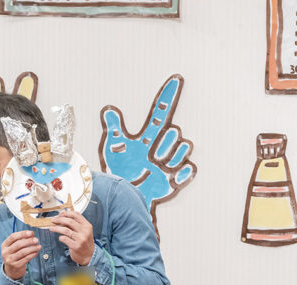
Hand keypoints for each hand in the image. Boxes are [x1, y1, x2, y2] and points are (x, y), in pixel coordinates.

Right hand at [1, 230, 40, 279]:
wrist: (11, 270)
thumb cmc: (15, 255)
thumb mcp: (14, 247)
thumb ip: (21, 240)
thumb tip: (31, 234)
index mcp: (4, 245)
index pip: (13, 237)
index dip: (22, 234)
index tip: (31, 233)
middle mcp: (5, 252)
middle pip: (18, 244)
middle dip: (29, 241)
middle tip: (36, 240)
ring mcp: (10, 260)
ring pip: (23, 252)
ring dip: (32, 248)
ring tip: (39, 246)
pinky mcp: (16, 266)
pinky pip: (26, 259)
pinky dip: (32, 254)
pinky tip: (36, 252)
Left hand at [49, 211, 94, 265]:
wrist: (89, 256)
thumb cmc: (84, 242)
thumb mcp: (83, 231)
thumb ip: (75, 224)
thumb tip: (62, 216)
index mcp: (87, 226)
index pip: (76, 215)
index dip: (67, 213)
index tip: (60, 214)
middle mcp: (85, 231)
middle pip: (70, 221)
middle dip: (59, 219)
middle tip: (53, 220)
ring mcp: (80, 239)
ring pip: (65, 230)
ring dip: (56, 228)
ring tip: (51, 228)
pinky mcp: (76, 246)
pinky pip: (64, 239)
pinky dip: (60, 237)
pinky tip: (60, 238)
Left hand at [100, 74, 195, 226]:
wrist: (125, 194)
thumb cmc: (120, 172)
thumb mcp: (115, 148)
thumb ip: (115, 129)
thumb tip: (108, 110)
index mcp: (149, 137)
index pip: (160, 113)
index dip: (167, 96)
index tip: (175, 79)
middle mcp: (163, 146)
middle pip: (176, 132)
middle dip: (164, 144)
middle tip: (150, 156)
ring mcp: (171, 161)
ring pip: (184, 148)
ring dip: (169, 157)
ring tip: (155, 166)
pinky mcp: (177, 177)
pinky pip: (188, 168)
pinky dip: (180, 172)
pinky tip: (168, 175)